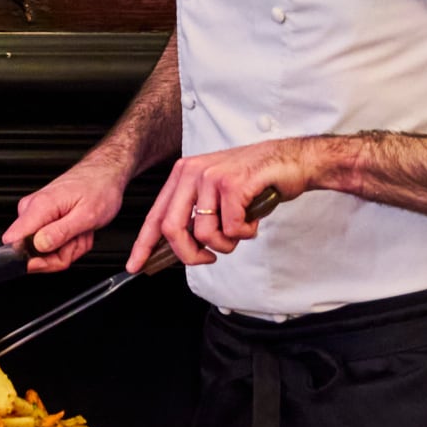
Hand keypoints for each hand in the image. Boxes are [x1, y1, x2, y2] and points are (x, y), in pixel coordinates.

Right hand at [2, 156, 128, 275]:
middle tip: (78, 239)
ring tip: (80, 231)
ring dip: (69, 248)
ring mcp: (35, 215)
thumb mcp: (86, 216)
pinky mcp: (41, 220)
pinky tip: (77, 231)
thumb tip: (38, 246)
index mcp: (39, 207)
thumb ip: (61, 233)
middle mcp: (32, 209)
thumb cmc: (98, 189)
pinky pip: (51, 245)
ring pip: (45, 252)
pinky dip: (69, 243)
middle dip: (61, 254)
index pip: (14, 241)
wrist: (103, 175)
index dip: (33, 258)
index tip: (53, 257)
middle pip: (33, 253)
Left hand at [135, 142, 310, 271]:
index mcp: (183, 174)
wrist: (290, 160)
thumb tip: (181, 248)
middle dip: (189, 254)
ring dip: (227, 243)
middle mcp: (192, 172)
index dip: (144, 244)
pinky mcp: (233, 185)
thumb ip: (196, 215)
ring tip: (240, 228)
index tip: (136, 265)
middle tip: (207, 258)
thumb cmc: (254, 180)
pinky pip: (231, 229)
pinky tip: (252, 219)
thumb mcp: (215, 194)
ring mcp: (212, 177)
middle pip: (172, 228)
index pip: (156, 215)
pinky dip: (245, 233)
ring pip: (205, 234)